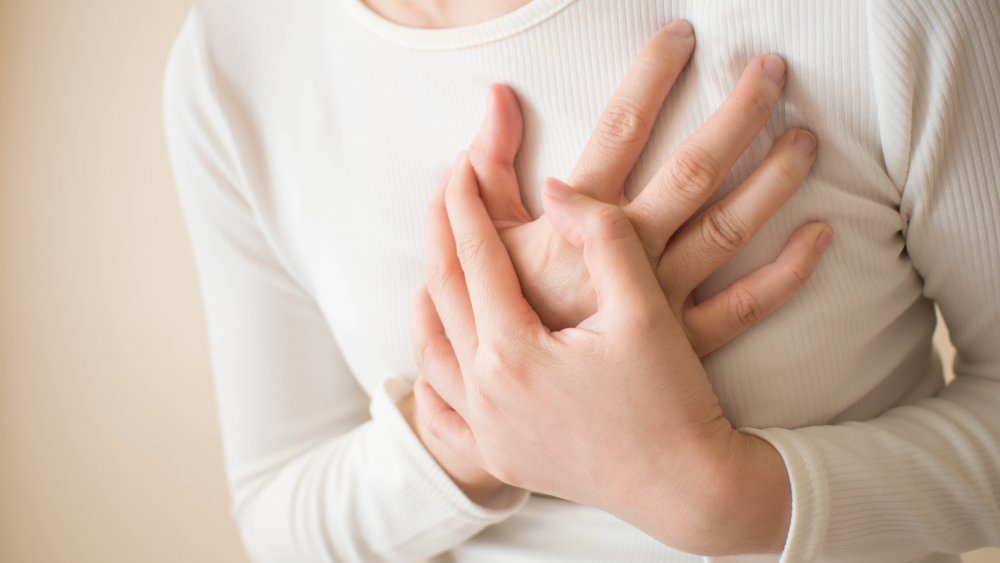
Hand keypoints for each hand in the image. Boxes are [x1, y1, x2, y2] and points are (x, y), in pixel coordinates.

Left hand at [419, 153, 791, 554]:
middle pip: (444, 294)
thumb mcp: (644, 309)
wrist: (686, 487)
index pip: (476, 257)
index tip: (460, 162)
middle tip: (445, 189)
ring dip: (430, 294)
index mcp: (514, 352)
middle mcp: (486, 393)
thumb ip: (603, 236)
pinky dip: (432, 365)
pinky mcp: (498, 455)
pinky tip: (438, 344)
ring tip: (436, 257)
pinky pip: (442, 406)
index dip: (466, 203)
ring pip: (433, 349)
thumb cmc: (670, 398)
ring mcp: (487, 430)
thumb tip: (554, 190)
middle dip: (441, 233)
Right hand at [467, 22, 827, 356]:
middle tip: (772, 70)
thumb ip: (489, 170)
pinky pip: (744, 306)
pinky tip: (820, 236)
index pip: (622, 125)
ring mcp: (663, 298)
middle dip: (737, 114)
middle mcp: (630, 253)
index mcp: (579, 219)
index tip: (683, 35)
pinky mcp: (685, 341)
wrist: (525, 409)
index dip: (653, 74)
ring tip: (807, 137)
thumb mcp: (486, 241)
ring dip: (772, 181)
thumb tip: (497, 96)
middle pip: (694, 169)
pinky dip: (786, 274)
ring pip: (729, 229)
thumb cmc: (505, 317)